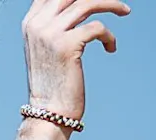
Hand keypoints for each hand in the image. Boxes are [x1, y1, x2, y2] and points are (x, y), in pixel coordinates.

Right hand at [23, 0, 131, 120]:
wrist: (48, 112)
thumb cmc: (51, 82)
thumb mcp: (46, 46)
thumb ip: (55, 22)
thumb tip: (79, 5)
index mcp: (30, 22)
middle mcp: (37, 24)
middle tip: (114, 1)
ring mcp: (50, 34)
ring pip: (87, 2)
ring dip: (111, 4)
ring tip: (125, 11)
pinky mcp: (67, 45)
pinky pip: (97, 27)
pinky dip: (109, 36)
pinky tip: (111, 47)